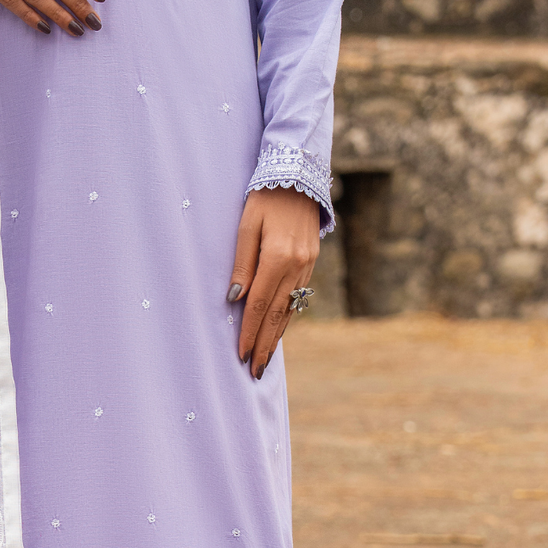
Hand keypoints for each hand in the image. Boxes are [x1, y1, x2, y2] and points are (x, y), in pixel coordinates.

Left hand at [229, 187, 319, 378]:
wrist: (298, 175)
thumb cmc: (264, 199)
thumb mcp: (246, 226)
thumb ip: (241, 263)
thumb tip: (236, 299)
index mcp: (278, 257)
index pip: (260, 305)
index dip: (248, 332)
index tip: (240, 355)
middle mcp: (297, 265)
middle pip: (277, 315)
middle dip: (264, 345)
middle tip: (253, 371)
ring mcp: (308, 265)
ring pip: (290, 309)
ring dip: (276, 336)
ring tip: (264, 360)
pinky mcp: (312, 262)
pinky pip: (298, 297)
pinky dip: (287, 317)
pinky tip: (278, 331)